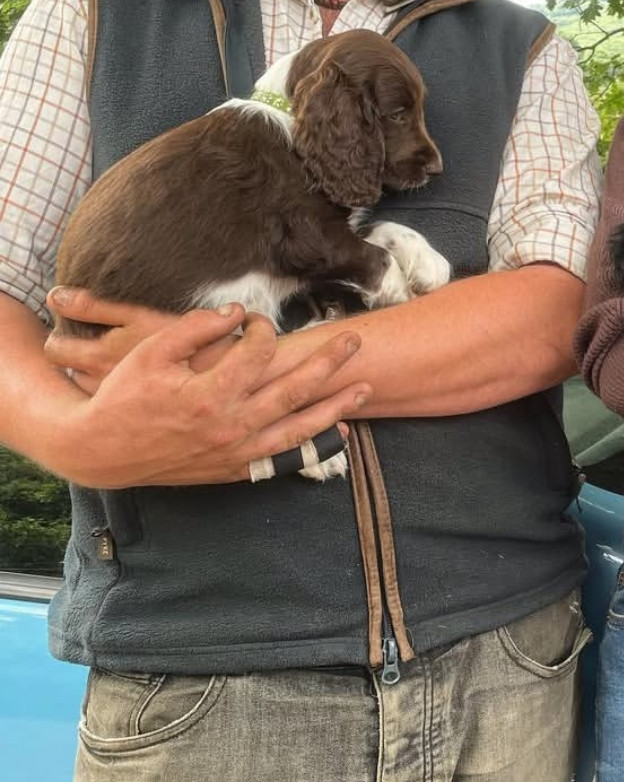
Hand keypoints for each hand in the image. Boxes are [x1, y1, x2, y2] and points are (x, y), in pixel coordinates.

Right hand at [43, 305, 371, 487]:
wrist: (99, 450)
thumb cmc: (124, 395)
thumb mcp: (152, 351)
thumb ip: (197, 327)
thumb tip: (237, 312)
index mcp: (210, 393)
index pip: (258, 352)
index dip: (261, 329)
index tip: (253, 321)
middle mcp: (230, 426)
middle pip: (294, 389)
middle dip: (329, 363)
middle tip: (355, 341)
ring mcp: (234, 452)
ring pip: (298, 429)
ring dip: (334, 407)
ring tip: (364, 388)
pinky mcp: (232, 470)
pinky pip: (282, 459)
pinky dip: (313, 447)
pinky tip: (337, 434)